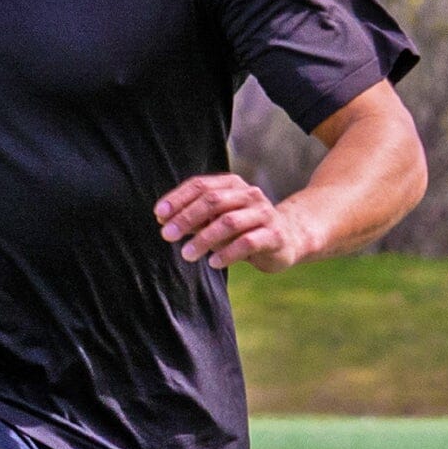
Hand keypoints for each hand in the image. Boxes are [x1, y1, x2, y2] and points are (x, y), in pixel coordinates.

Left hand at [153, 170, 319, 272]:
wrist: (288, 238)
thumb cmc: (245, 229)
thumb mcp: (218, 220)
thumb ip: (196, 218)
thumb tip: (164, 220)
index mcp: (233, 185)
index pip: (201, 186)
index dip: (178, 199)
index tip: (159, 215)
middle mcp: (249, 194)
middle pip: (213, 201)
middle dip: (186, 218)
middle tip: (167, 236)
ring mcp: (263, 213)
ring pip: (229, 222)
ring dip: (204, 239)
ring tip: (187, 254)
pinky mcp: (274, 235)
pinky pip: (247, 243)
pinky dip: (227, 253)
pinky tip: (213, 263)